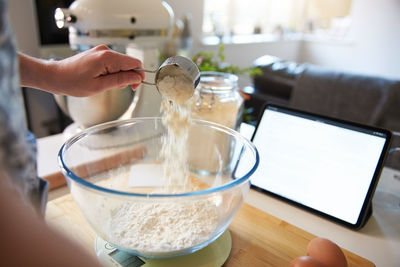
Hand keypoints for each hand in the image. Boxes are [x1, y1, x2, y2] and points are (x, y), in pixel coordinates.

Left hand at [19, 45, 145, 96]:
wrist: (55, 76)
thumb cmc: (73, 82)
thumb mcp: (100, 86)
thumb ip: (121, 80)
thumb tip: (137, 77)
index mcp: (107, 57)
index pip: (134, 63)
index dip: (138, 76)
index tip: (134, 87)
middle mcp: (105, 51)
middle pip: (128, 63)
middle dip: (127, 77)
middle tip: (116, 88)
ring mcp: (101, 51)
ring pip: (121, 64)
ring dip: (119, 76)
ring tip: (105, 85)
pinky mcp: (97, 54)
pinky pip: (112, 63)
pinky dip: (112, 73)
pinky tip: (102, 80)